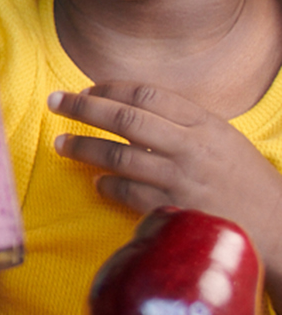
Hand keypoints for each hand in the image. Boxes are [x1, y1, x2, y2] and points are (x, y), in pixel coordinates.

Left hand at [51, 82, 281, 260]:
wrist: (278, 227)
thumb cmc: (248, 182)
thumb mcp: (224, 139)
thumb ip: (185, 122)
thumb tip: (133, 106)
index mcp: (205, 123)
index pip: (148, 93)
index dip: (111, 88)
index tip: (87, 88)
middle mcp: (191, 148)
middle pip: (126, 119)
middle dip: (84, 108)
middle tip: (55, 102)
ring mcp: (181, 181)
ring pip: (119, 157)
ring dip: (84, 148)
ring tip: (61, 143)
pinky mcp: (175, 212)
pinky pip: (129, 194)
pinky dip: (107, 186)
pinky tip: (96, 182)